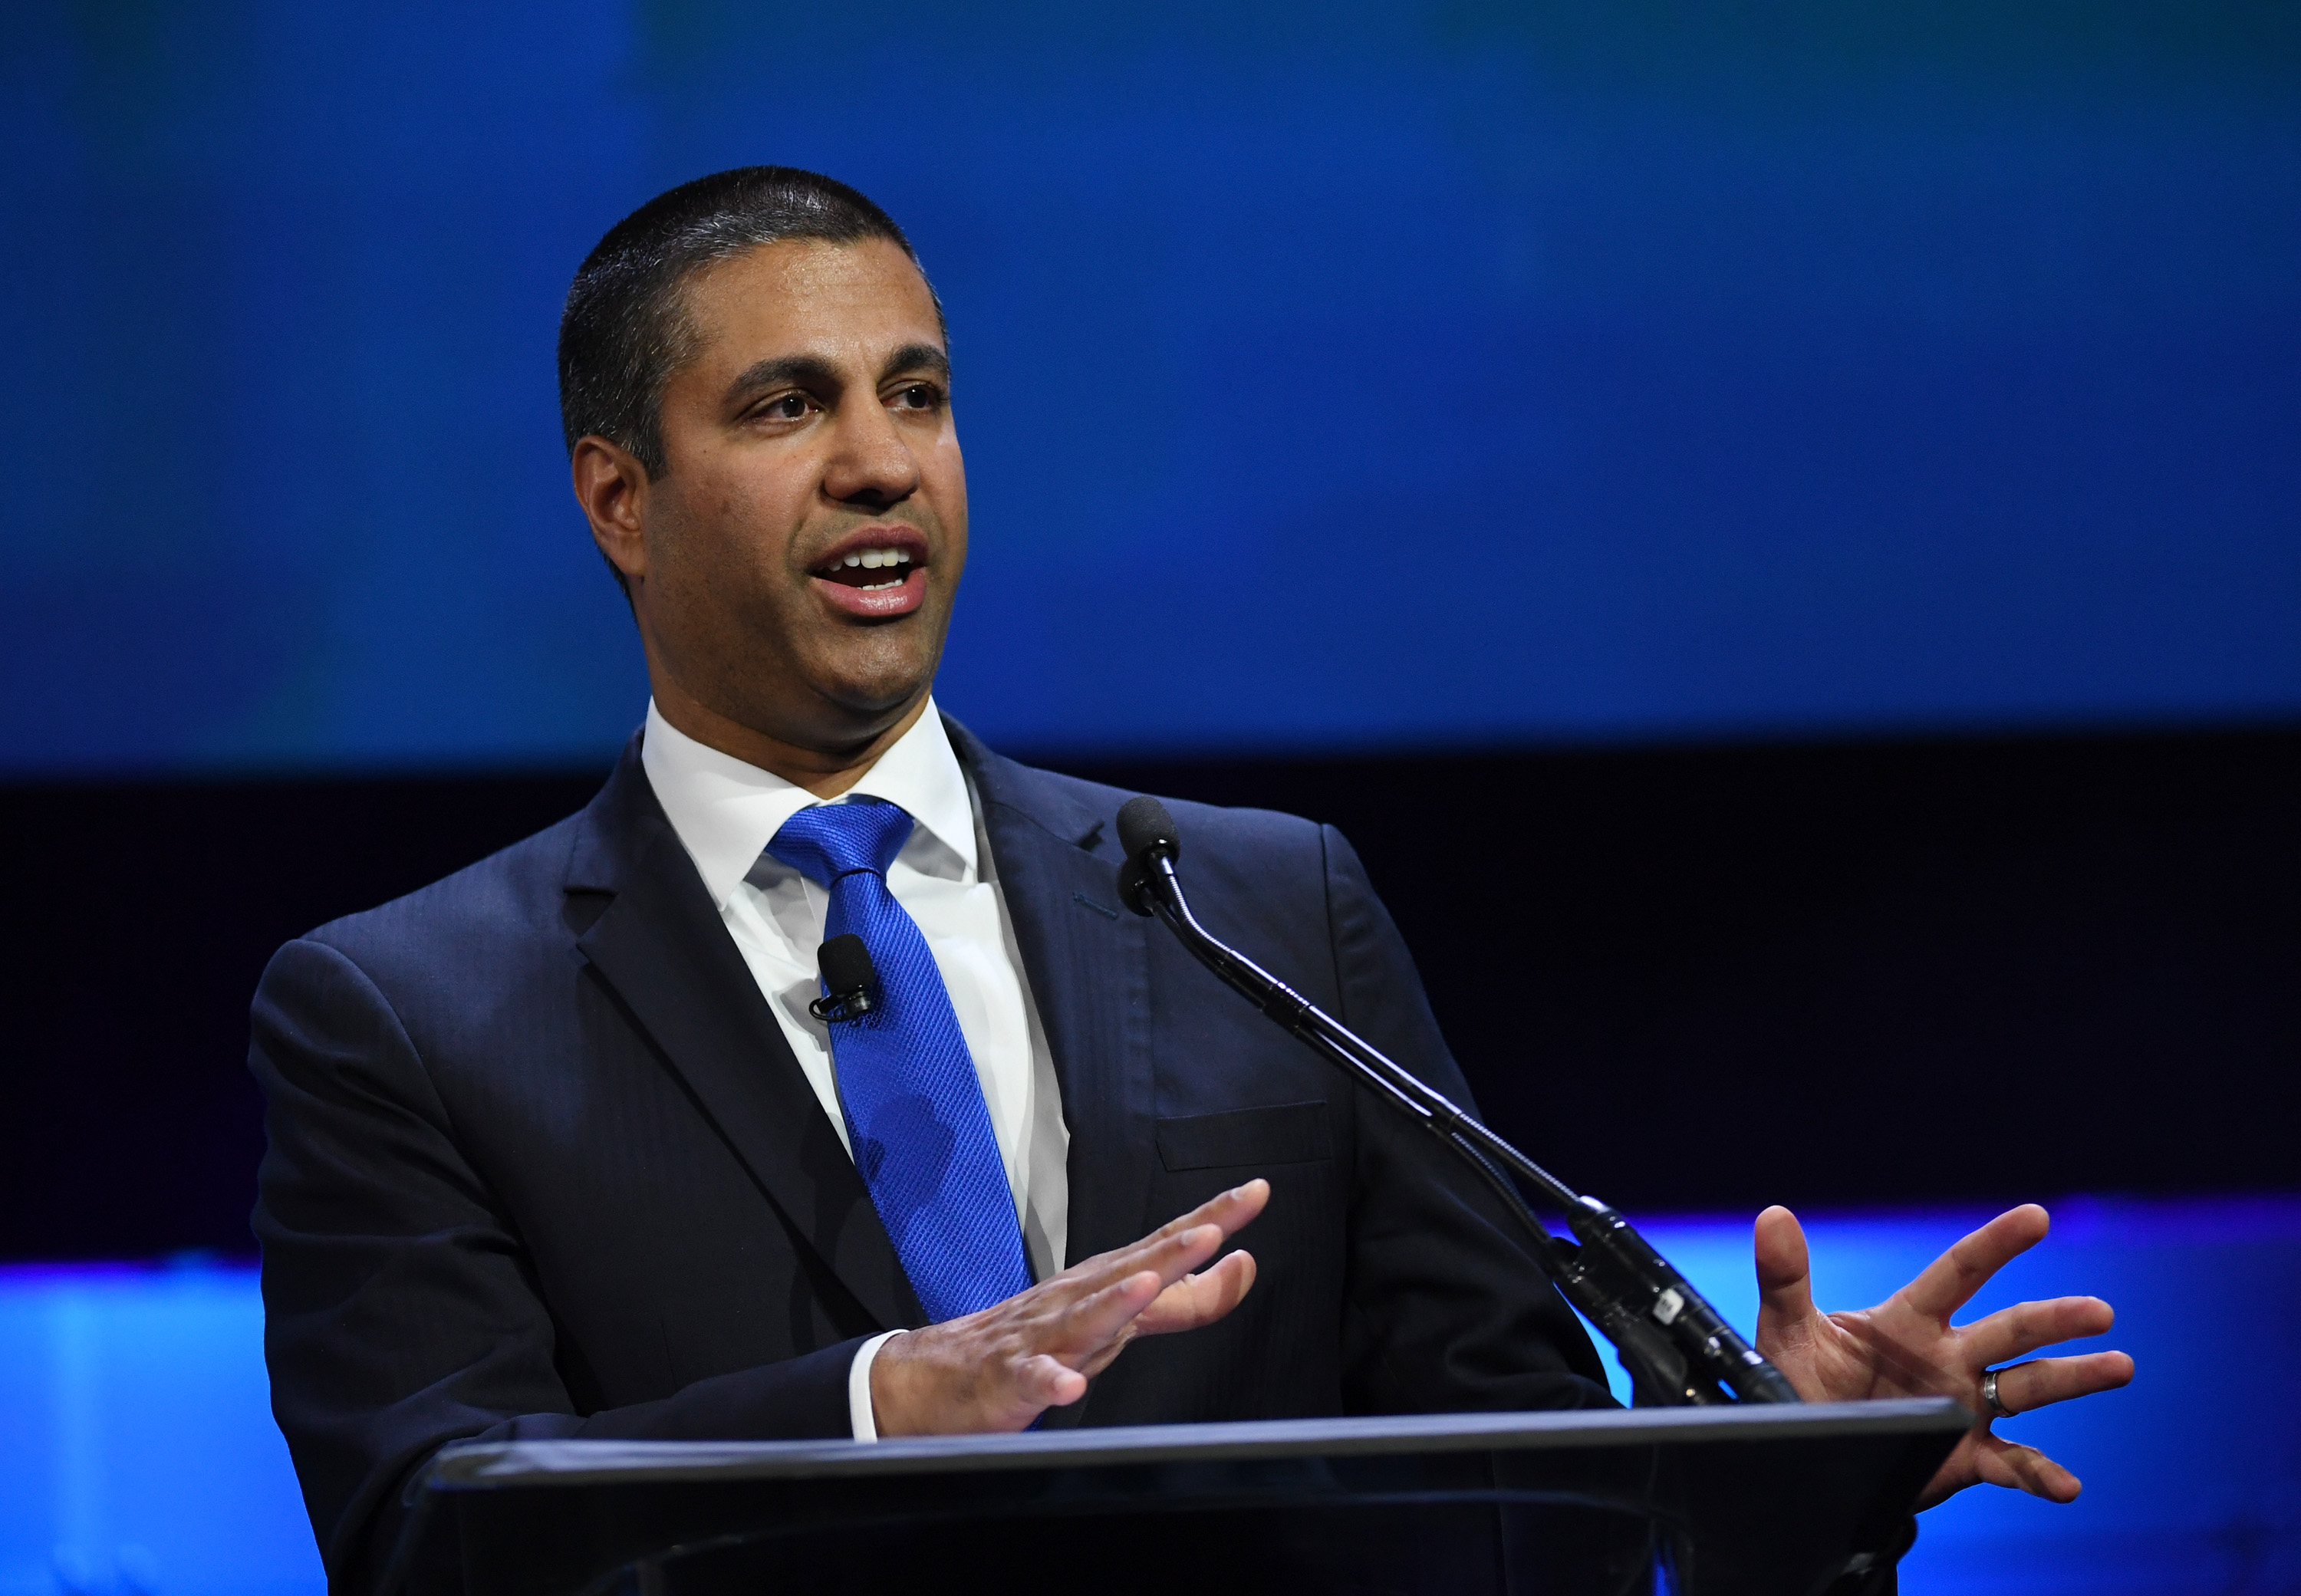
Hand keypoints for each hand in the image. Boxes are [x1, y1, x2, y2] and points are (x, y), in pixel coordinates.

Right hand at [870, 1179, 1268, 1435]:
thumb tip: (1242, 1267)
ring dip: (1116, 1302)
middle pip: (1132, 1269)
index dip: (1214, 1222)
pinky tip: (1068, 1386)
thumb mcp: (1121, 1316)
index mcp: (1107, 1282)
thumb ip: (1185, 1299)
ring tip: (1147, 1286)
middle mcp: (1077, 1299)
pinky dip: (1050, 1381)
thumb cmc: (1039, 1339)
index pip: (1168, 1246)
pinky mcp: (1011, 1379)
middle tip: (1215, 1229)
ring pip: (1084, 1318)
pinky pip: (1032, 1380)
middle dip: (1174, 1250)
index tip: (1256, 1192)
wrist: (942, 1374)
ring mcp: (1042, 1337)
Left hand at [1755, 1203, 2133, 1507]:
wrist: (1802, 1447)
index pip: (1959, 1272)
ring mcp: (1962, 1405)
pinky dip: (2041, 1474)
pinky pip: (2013, 1463)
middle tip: (2100, 1311)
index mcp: (1909, 1320)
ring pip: (2029, 1386)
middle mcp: (1947, 1357)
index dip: (1996, 1244)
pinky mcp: (1966, 1455)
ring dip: (2074, 1378)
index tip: (2036, 1217)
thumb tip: (1773, 1216)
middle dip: (2055, 1319)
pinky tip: (2068, 1485)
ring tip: (2120, 1365)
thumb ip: (1785, 1277)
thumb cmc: (1797, 1382)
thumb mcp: (1787, 1331)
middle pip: (2011, 1328)